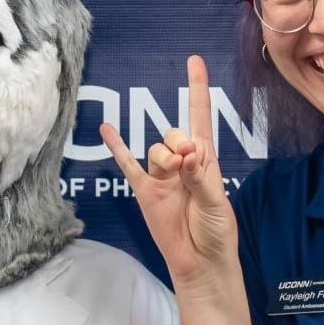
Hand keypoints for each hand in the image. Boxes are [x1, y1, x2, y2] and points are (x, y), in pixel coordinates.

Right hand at [98, 56, 235, 286]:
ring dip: (163, 158)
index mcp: (205, 159)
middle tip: (187, 164)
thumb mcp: (217, 202)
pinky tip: (107, 130)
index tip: (195, 62)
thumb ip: (199, 176)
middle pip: (173, 133)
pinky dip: (117, 148)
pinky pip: (128, 164)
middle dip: (178, 144)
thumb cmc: (217, 231)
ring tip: (173, 178)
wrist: (200, 262)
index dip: (197, 89)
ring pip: (154, 150)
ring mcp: (161, 176)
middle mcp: (182, 163)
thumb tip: (185, 153)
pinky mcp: (144, 191)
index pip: (200, 117)